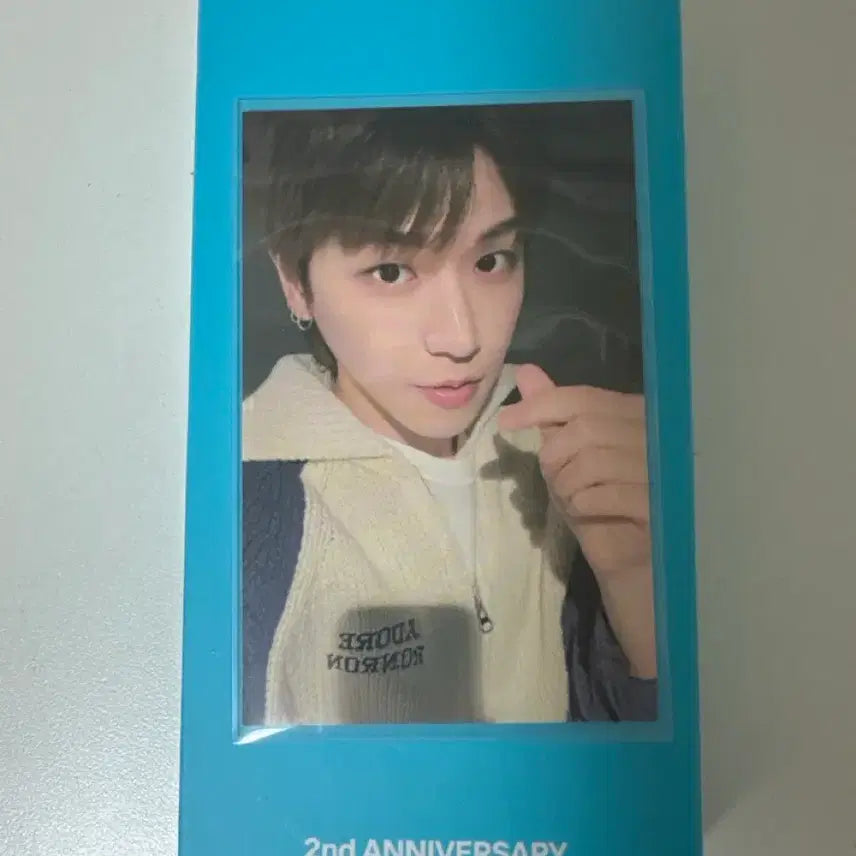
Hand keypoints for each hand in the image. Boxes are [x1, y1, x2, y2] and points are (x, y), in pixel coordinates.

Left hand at [499, 364, 651, 581]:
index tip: (506, 421)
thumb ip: (553, 415)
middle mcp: (659, 434)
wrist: (634, 563)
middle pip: (586, 427)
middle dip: (555, 456)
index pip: (583, 397)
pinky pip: (606, 493)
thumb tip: (526, 372)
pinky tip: (588, 513)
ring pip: (592, 460)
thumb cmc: (602, 508)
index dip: (540, 405)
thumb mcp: (570, 458)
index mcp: (638, 414)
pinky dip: (583, 504)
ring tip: (573, 499)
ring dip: (567, 484)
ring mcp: (666, 468)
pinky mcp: (663, 504)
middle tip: (554, 480)